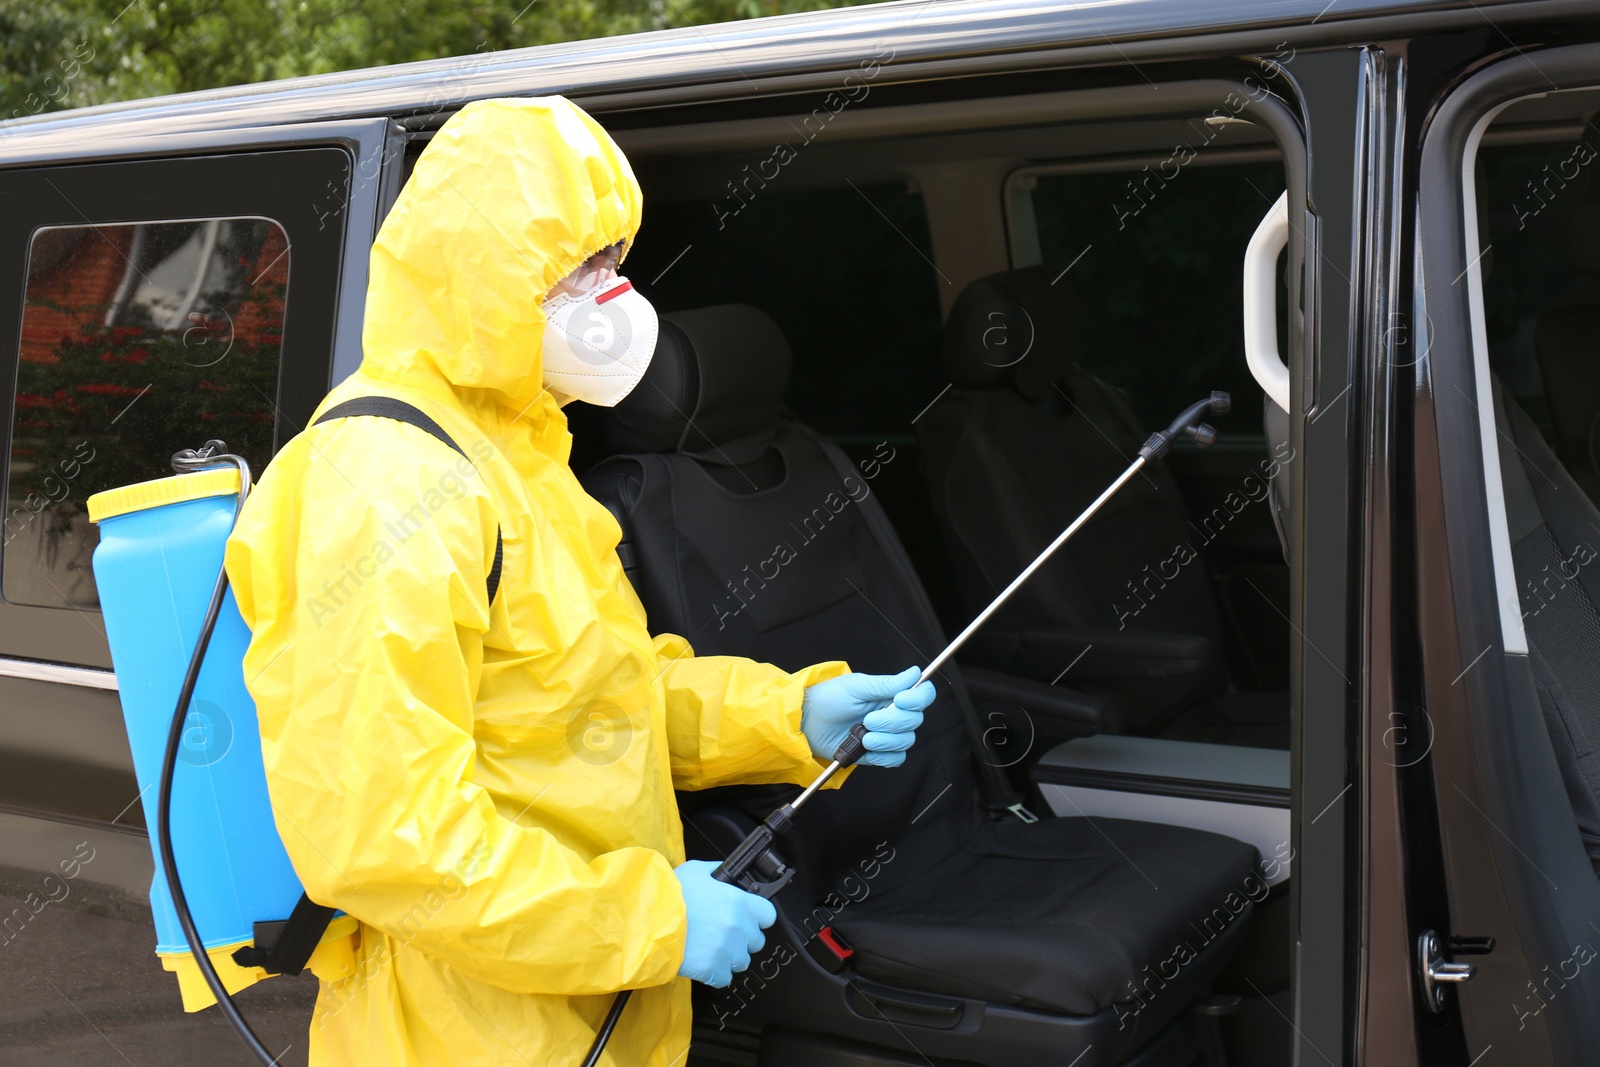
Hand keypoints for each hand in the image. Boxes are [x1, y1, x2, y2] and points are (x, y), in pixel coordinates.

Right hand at [674, 860, 775, 987]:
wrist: (647, 921)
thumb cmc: (669, 895)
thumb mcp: (695, 870)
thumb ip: (716, 871)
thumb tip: (724, 873)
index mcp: (738, 902)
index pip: (768, 916)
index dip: (757, 919)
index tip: (747, 920)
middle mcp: (738, 927)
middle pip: (756, 942)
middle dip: (741, 940)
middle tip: (720, 935)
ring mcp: (727, 950)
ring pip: (741, 961)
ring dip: (729, 958)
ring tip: (708, 949)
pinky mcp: (713, 970)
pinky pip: (724, 978)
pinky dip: (714, 974)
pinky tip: (701, 962)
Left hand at [800, 667, 933, 767]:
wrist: (807, 723)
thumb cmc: (827, 699)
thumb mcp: (856, 686)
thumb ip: (887, 683)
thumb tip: (915, 673)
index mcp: (890, 694)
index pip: (922, 696)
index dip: (917, 699)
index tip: (899, 700)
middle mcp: (892, 714)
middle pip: (915, 721)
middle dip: (892, 722)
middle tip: (868, 720)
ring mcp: (885, 734)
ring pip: (906, 741)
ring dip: (885, 740)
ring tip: (863, 737)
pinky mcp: (877, 753)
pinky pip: (895, 759)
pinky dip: (883, 756)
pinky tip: (866, 750)